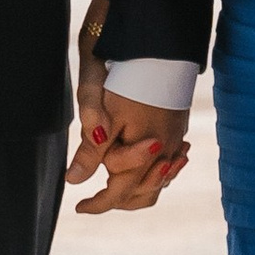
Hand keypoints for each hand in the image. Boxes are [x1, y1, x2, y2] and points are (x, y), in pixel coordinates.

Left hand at [74, 91, 189, 214]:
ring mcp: (177, 142)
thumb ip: (91, 151)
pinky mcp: (180, 129)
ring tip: (115, 182)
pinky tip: (143, 161)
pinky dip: (153, 171)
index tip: (79, 207)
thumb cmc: (129, 79)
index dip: (97, 204)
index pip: (120, 193)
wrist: (160, 47)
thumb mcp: (104, 113)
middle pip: (143, 194)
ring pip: (159, 181)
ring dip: (137, 187)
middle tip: (95, 199)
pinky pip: (170, 163)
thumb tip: (73, 181)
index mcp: (145, 154)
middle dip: (118, 200)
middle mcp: (166, 153)